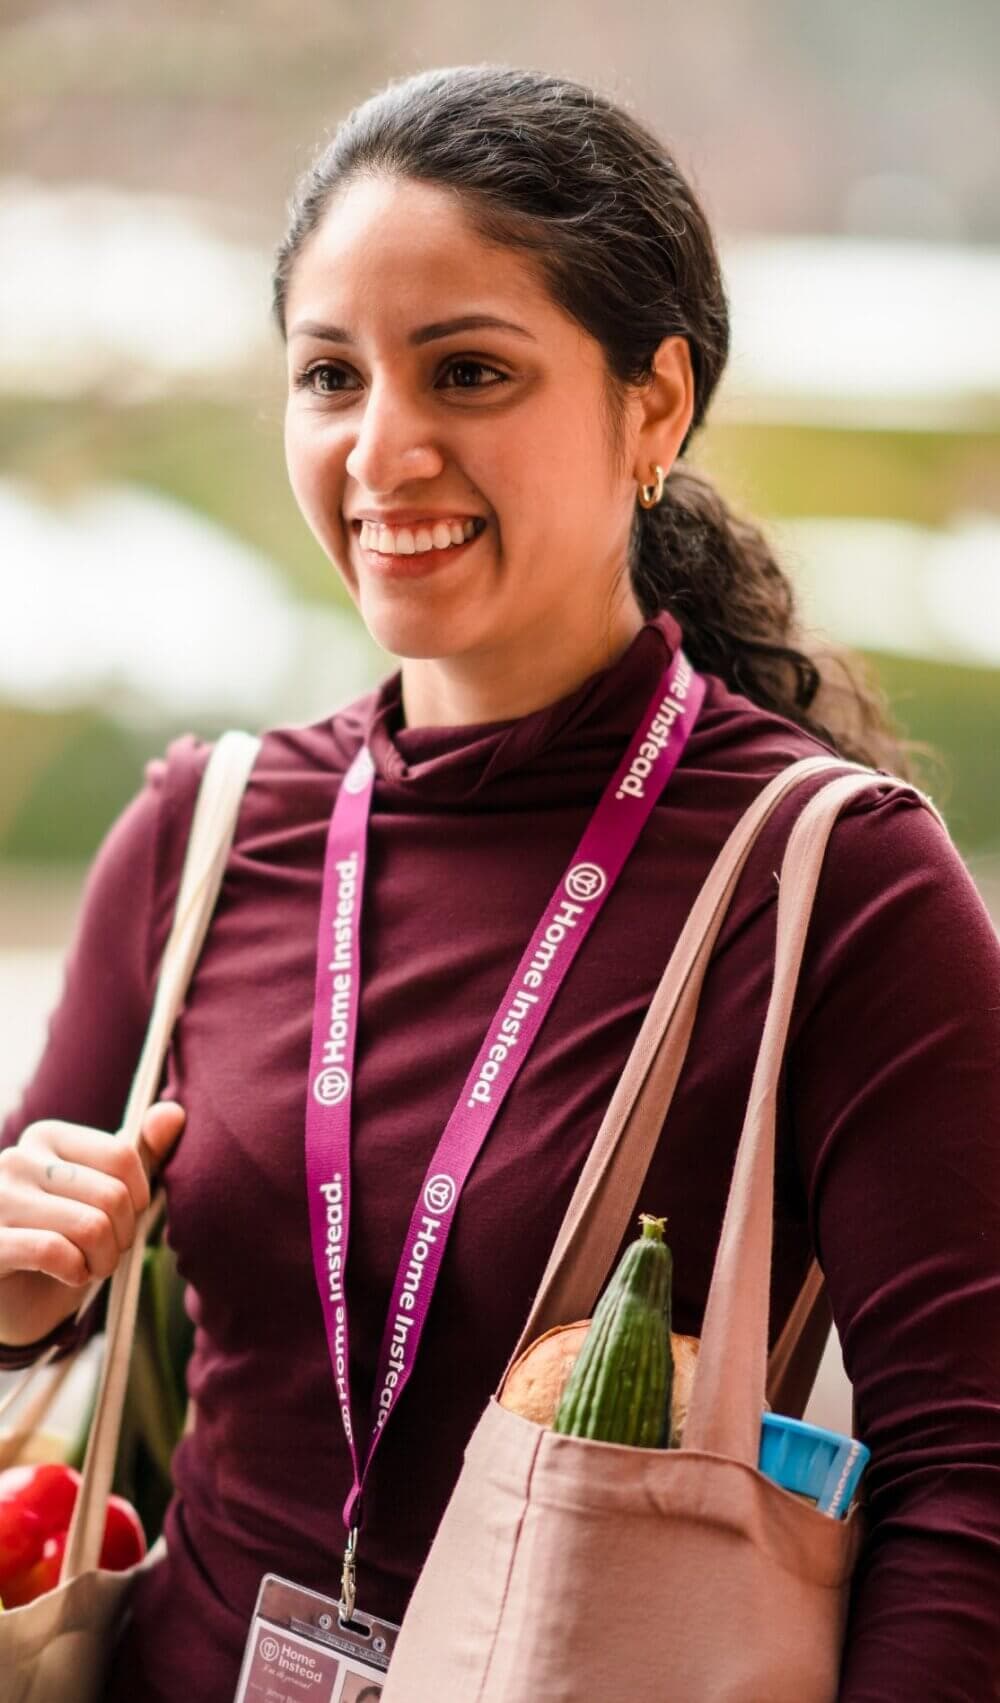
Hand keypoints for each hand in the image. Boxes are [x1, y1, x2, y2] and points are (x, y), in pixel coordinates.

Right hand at [0, 1103, 185, 1287]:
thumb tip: (175, 1112)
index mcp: (46, 1137)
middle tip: (105, 1252)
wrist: (16, 1301)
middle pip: (111, 1195)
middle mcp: (16, 1159)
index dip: (139, 1199)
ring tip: (89, 1266)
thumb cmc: (65, 1241)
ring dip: (103, 1260)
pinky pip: (54, 1251)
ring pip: (91, 1226)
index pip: (122, 1155)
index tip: (123, 1220)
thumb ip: (140, 1154)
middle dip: (123, 1236)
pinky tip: (68, 1275)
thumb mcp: (106, 1196)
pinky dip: (76, 1271)